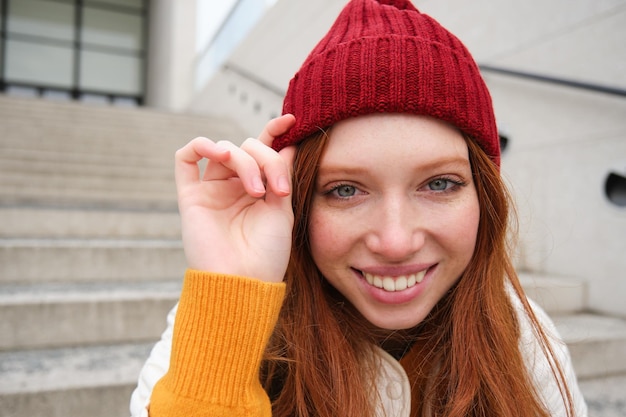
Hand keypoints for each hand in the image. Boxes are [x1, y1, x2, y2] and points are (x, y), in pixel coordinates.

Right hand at [174, 115, 296, 282]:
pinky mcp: (190, 196)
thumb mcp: (284, 209)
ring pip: (225, 150)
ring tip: (257, 191)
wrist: (245, 282)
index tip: (292, 121)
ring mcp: (212, 190)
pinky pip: (186, 158)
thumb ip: (281, 173)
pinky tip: (220, 153)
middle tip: (278, 192)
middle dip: (267, 161)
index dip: (275, 132)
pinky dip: (202, 145)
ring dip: (245, 162)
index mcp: (258, 189)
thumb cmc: (268, 253)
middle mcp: (234, 187)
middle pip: (247, 148)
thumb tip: (288, 142)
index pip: (263, 152)